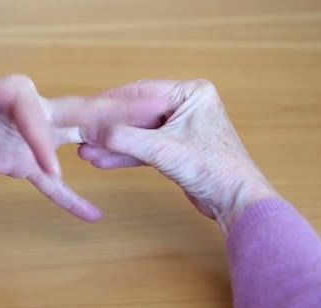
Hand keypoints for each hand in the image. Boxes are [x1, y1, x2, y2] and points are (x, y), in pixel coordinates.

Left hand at [0, 65, 164, 221]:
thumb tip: (22, 103)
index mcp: (22, 93)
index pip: (41, 111)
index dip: (43, 133)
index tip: (46, 159)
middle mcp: (36, 115)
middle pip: (80, 116)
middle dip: (115, 115)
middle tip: (152, 111)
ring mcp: (35, 143)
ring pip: (76, 150)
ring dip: (105, 153)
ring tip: (137, 156)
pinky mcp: (25, 165)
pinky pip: (52, 185)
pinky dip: (71, 200)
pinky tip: (91, 215)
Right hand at [79, 79, 278, 232]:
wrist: (236, 202)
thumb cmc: (214, 170)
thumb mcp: (162, 150)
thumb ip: (124, 138)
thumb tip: (92, 131)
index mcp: (191, 93)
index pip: (141, 92)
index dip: (110, 102)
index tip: (86, 109)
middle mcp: (187, 105)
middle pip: (138, 113)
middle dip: (110, 128)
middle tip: (83, 135)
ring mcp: (182, 128)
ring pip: (140, 132)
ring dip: (115, 143)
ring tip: (88, 151)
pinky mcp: (178, 148)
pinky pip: (146, 147)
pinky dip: (127, 154)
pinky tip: (105, 160)